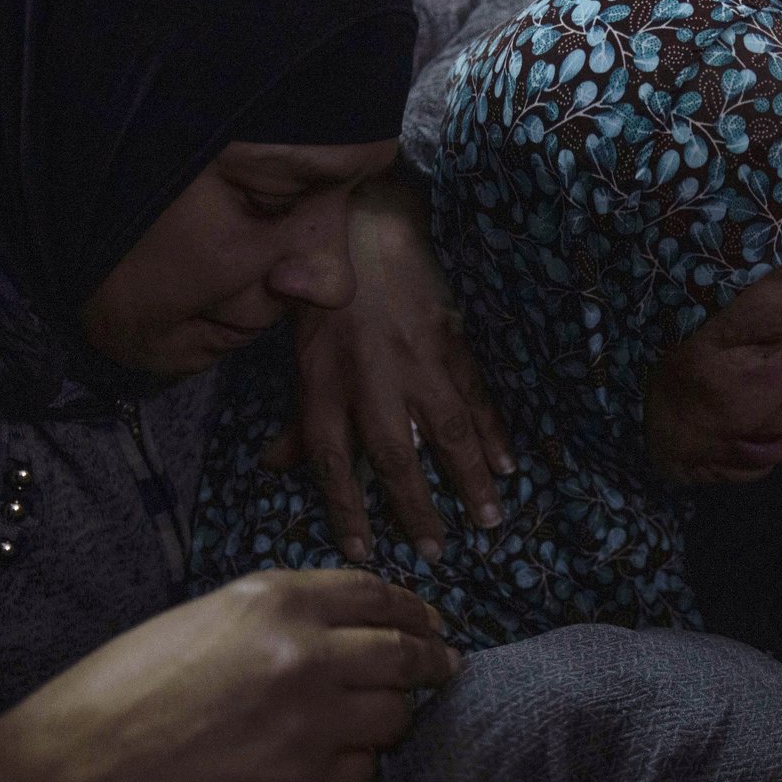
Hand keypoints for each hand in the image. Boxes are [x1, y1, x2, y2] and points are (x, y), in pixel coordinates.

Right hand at [0, 568, 460, 781]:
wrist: (92, 754)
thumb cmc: (141, 679)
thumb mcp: (217, 614)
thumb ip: (293, 612)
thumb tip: (365, 626)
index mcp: (281, 601)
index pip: (381, 597)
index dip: (415, 611)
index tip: (431, 624)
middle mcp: (308, 655)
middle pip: (406, 657)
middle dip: (432, 663)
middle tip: (443, 669)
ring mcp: (313, 723)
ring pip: (395, 718)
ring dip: (388, 720)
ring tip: (365, 723)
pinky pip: (364, 773)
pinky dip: (354, 769)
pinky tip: (321, 764)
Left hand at [270, 178, 511, 561]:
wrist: (367, 230)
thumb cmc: (327, 301)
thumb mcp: (300, 359)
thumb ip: (295, 419)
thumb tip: (275, 467)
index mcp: (324, 387)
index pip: (331, 464)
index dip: (346, 511)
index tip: (364, 551)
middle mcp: (370, 382)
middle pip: (393, 459)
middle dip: (416, 508)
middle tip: (437, 551)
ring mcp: (415, 363)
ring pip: (445, 432)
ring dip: (468, 480)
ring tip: (489, 518)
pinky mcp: (449, 343)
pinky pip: (474, 396)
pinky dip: (492, 432)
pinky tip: (506, 463)